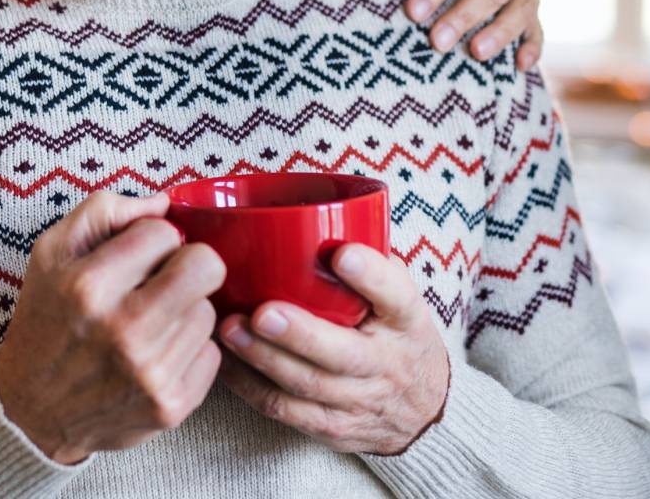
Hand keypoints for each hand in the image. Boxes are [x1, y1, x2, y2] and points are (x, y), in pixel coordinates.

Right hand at [0, 192, 225, 463]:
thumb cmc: (46, 322)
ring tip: (149, 322)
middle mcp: (123, 330)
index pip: (164, 232)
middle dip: (189, 264)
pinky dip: (187, 351)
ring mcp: (151, 373)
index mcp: (89, 285)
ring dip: (184, 311)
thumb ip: (102, 212)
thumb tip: (162, 203)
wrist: (32, 410)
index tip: (137, 255)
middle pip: (206, 268)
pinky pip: (211, 355)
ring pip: (209, 312)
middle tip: (166, 278)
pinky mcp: (171, 406)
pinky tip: (156, 354)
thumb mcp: (50, 254)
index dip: (152, 237)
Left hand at [215, 244, 449, 455]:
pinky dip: (251, 387)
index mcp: (407, 321)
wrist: (423, 412)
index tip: (343, 253)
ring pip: (308, 385)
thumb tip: (320, 220)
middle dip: (300, 334)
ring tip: (229, 330)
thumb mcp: (401, 300)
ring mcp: (360, 402)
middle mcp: (387, 364)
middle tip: (261, 311)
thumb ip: (372, 266)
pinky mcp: (332, 428)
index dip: (372, 276)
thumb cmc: (397, 338)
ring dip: (264, 359)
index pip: (398, 296)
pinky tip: (226, 361)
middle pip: (344, 354)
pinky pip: (286, 410)